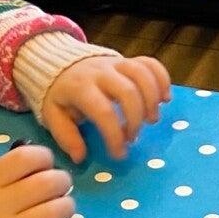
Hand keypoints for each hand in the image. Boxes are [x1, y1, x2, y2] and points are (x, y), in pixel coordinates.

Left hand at [40, 53, 171, 161]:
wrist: (59, 63)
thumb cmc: (61, 94)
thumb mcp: (53, 115)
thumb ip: (66, 137)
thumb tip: (80, 157)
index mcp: (80, 88)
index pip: (103, 111)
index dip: (115, 135)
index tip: (119, 153)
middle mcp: (100, 73)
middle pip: (128, 92)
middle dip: (136, 119)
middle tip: (133, 137)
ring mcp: (116, 63)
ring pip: (142, 74)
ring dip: (152, 99)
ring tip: (152, 120)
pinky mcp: (127, 60)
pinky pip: (150, 63)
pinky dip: (162, 79)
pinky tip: (165, 98)